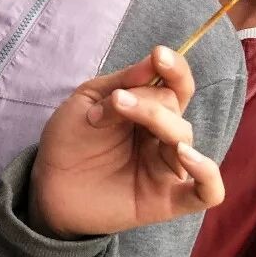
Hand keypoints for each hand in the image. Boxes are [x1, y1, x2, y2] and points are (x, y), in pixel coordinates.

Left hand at [29, 46, 224, 238]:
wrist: (47, 186)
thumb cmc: (68, 141)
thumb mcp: (88, 100)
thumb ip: (124, 82)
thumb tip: (155, 59)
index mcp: (147, 110)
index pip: (176, 85)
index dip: (175, 69)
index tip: (160, 56)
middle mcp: (162, 137)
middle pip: (175, 108)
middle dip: (148, 99)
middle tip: (114, 101)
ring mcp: (166, 168)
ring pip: (184, 138)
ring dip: (161, 121)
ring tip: (125, 112)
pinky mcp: (167, 200)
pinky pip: (208, 192)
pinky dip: (207, 173)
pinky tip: (184, 155)